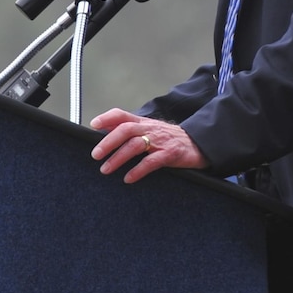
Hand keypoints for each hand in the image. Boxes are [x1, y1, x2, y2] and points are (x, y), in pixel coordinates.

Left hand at [88, 109, 208, 183]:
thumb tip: (104, 129)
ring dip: (118, 158)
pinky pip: (151, 162)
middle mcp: (150, 129)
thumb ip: (129, 129)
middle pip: (126, 129)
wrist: (198, 144)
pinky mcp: (170, 154)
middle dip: (108, 142)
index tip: (93, 124)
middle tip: (95, 155)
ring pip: (135, 146)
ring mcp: (160, 141)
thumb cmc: (169, 139)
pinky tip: (128, 178)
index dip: (107, 117)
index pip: (122, 115)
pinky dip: (138, 170)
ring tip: (105, 169)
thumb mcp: (149, 130)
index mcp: (143, 123)